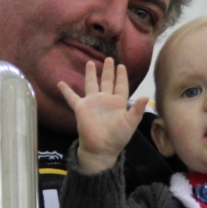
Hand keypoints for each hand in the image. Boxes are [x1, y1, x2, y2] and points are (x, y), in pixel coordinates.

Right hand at [58, 58, 147, 173]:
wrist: (101, 149)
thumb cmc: (117, 138)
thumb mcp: (130, 123)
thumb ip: (138, 109)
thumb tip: (146, 96)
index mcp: (118, 103)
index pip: (121, 86)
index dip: (121, 76)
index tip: (121, 66)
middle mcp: (105, 100)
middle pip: (107, 81)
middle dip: (108, 70)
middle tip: (109, 58)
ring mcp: (92, 103)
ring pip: (91, 84)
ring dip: (90, 74)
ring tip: (90, 63)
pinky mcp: (81, 108)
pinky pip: (72, 97)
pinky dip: (66, 91)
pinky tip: (60, 83)